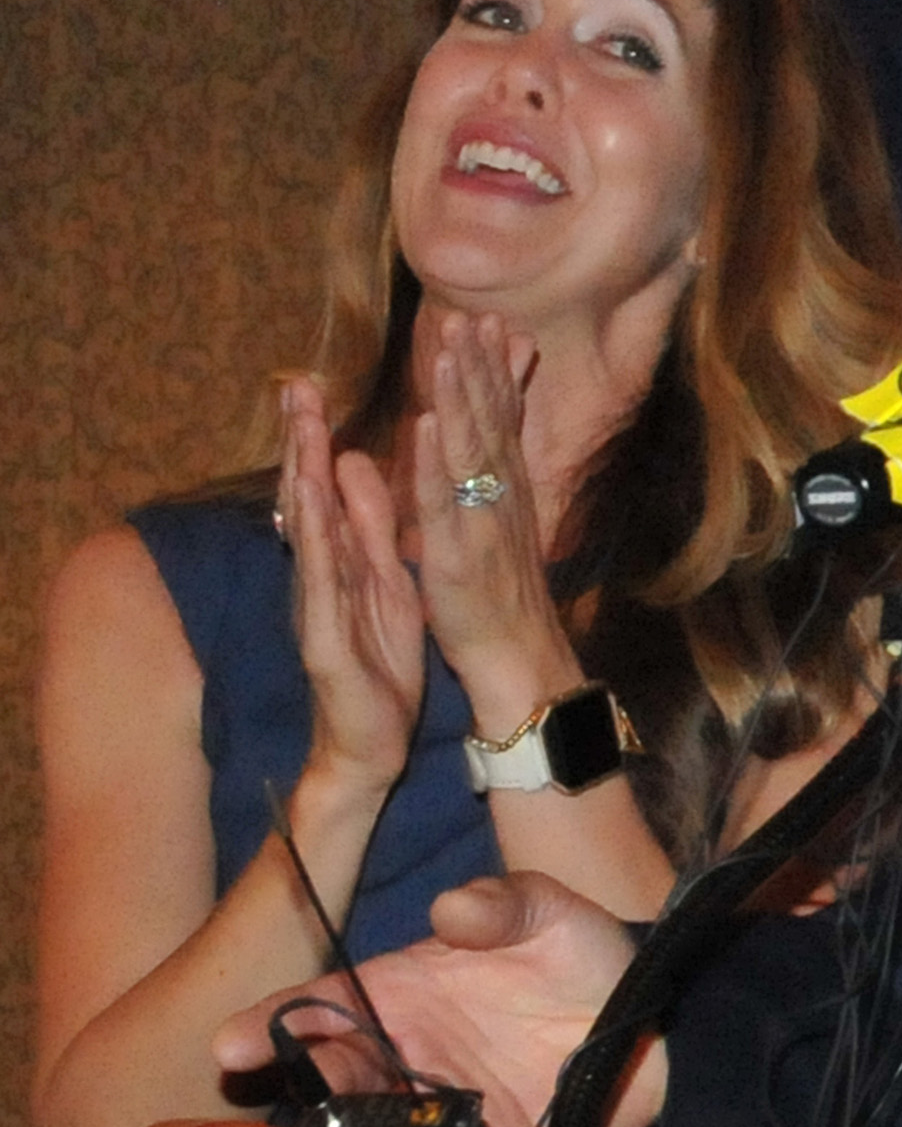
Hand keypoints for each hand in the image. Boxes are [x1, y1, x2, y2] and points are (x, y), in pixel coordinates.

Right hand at [213, 872, 654, 1126]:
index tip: (231, 1043)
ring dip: (350, 1125)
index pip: (321, 1003)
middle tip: (309, 1078)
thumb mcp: (549, 910)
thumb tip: (451, 907)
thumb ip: (504, 903)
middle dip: (309, 1075)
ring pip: (368, 1122)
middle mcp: (406, 1049)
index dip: (273, 1020)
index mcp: (403, 989)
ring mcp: (436, 1101)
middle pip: (334, 1069)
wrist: (652, 1018)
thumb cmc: (583, 952)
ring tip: (345, 1120)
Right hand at [277, 377, 425, 792]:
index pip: (320, 490)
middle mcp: (316, 578)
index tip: (311, 384)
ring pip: (308, 535)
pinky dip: (322, 544)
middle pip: (304, 500)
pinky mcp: (325, 642)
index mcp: (335, 562)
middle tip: (295, 385)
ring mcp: (316, 608)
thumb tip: (351, 463)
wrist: (371, 742)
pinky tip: (318, 510)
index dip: (314, 438)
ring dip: (304, 480)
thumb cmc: (377, 661)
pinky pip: (323, 586)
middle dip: (300, 442)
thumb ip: (368, 525)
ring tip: (304, 429)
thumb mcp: (381, 579)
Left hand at [409, 313, 566, 705]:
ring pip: (470, 446)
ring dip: (463, 393)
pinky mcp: (460, 551)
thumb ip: (488, 484)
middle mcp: (499, 496)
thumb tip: (483, 445)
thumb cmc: (501, 600)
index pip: (497, 420)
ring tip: (452, 346)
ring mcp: (481, 520)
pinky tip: (428, 422)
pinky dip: (438, 458)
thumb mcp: (497, 529)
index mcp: (502, 491)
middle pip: (489, 420)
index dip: (491, 370)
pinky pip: (445, 499)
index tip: (485, 321)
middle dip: (479, 365)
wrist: (517, 658)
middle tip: (471, 313)